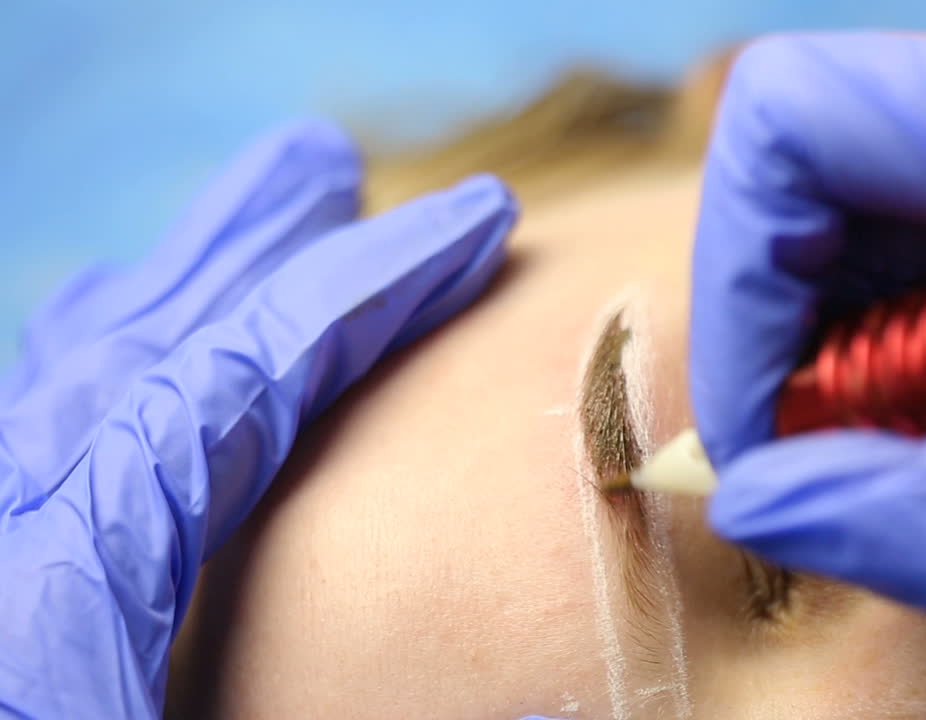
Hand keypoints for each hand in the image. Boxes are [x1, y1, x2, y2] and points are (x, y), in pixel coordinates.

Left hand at [0, 121, 515, 715]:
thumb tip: (562, 703)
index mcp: (40, 601)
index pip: (223, 393)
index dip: (358, 294)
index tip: (468, 227)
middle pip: (130, 350)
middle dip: (249, 250)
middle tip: (327, 169)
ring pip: (60, 383)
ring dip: (171, 295)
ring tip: (247, 231)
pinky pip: (26, 448)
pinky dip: (96, 374)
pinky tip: (125, 361)